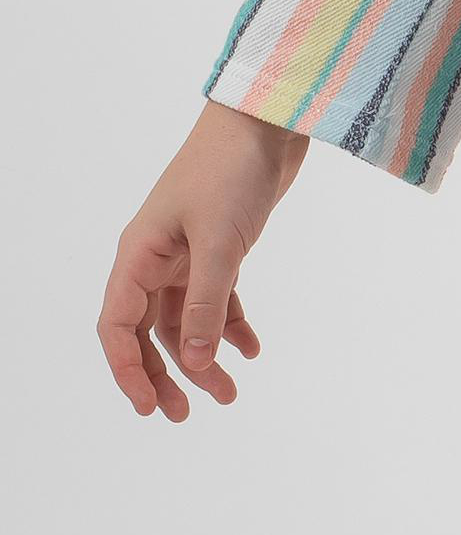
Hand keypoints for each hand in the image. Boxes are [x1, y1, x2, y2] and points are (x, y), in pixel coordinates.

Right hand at [97, 100, 308, 420]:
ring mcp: (189, 252)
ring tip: (230, 394)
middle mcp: (157, 257)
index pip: (118, 326)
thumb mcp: (220, 242)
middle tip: (185, 416)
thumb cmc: (231, 170)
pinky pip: (218, 297)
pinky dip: (232, 324)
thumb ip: (208, 303)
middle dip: (165, 375)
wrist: (267, 119)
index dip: (128, 371)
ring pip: (187, 320)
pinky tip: (253, 348)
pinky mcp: (221, 244)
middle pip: (148, 332)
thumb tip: (195, 364)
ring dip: (205, 357)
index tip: (149, 408)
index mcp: (139, 254)